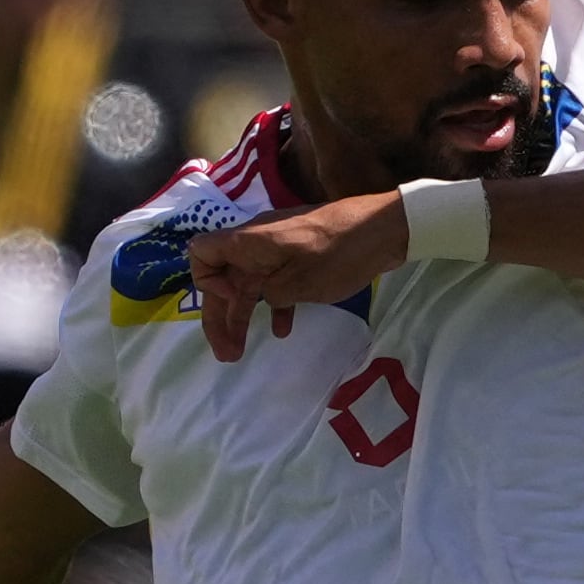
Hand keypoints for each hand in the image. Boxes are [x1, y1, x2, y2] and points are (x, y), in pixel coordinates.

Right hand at [184, 193, 408, 363]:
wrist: (381, 230)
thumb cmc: (336, 255)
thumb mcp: (296, 283)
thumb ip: (266, 294)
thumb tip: (260, 298)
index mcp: (248, 243)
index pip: (201, 253)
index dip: (206, 282)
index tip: (231, 302)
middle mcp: (256, 244)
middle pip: (223, 279)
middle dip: (220, 316)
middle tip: (226, 354)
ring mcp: (278, 249)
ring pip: (250, 284)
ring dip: (243, 317)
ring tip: (241, 351)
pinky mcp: (300, 256)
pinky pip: (276, 282)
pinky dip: (274, 305)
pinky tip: (283, 330)